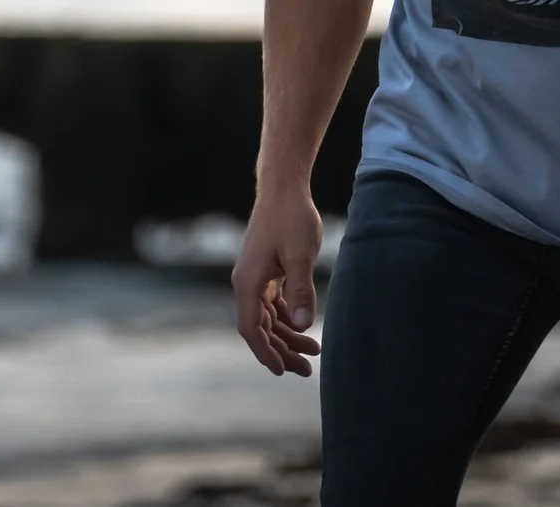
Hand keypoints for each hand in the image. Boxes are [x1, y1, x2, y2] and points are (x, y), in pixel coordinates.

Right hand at [232, 183, 323, 376]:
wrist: (283, 187)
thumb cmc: (291, 218)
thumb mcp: (300, 255)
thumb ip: (301, 290)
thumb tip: (304, 325)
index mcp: (248, 282)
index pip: (252, 328)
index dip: (266, 352)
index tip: (282, 371)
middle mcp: (246, 283)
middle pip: (261, 328)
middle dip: (282, 350)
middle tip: (306, 370)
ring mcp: (254, 277)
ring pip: (268, 317)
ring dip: (288, 336)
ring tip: (314, 351)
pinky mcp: (265, 270)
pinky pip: (273, 304)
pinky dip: (288, 318)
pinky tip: (305, 326)